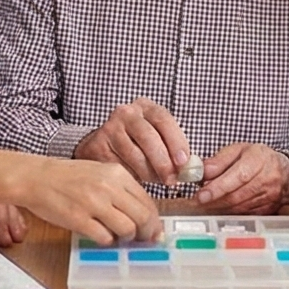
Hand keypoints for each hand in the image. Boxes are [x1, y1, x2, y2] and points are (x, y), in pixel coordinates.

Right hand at [16, 156, 161, 245]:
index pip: (148, 202)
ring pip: (127, 229)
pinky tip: (99, 235)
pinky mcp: (79, 219)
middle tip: (142, 240)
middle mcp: (107, 186)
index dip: (153, 221)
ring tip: (118, 236)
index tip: (153, 231)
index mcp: (115, 173)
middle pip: (143, 217)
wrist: (34, 177)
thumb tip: (145, 218)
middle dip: (146, 233)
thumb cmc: (66, 177)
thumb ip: (121, 191)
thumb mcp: (98, 173)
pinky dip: (106, 241)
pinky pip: (105, 238)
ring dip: (126, 238)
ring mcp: (93, 203)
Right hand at [72, 98, 193, 185]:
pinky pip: (120, 165)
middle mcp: (126, 113)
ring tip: (156, 180)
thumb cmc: (140, 144)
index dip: (176, 141)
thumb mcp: (159, 139)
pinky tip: (137, 178)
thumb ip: (175, 151)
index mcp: (145, 107)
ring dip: (149, 173)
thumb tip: (191, 171)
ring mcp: (109, 128)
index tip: (184, 162)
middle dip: (163, 161)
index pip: (164, 119)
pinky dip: (132, 176)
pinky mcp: (97, 145)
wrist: (104, 145)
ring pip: (134, 154)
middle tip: (172, 180)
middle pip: (148, 136)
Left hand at [195, 142, 288, 211]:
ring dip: (219, 207)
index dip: (218, 187)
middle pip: (237, 195)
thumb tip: (202, 171)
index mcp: (259, 160)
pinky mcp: (270, 209)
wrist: (284, 170)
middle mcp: (268, 179)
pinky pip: (246, 213)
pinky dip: (230, 212)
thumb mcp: (238, 150)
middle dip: (214, 200)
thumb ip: (219, 160)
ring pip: (240, 207)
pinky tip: (218, 208)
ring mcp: (271, 196)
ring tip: (203, 205)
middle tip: (196, 202)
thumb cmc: (257, 158)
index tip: (201, 195)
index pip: (238, 176)